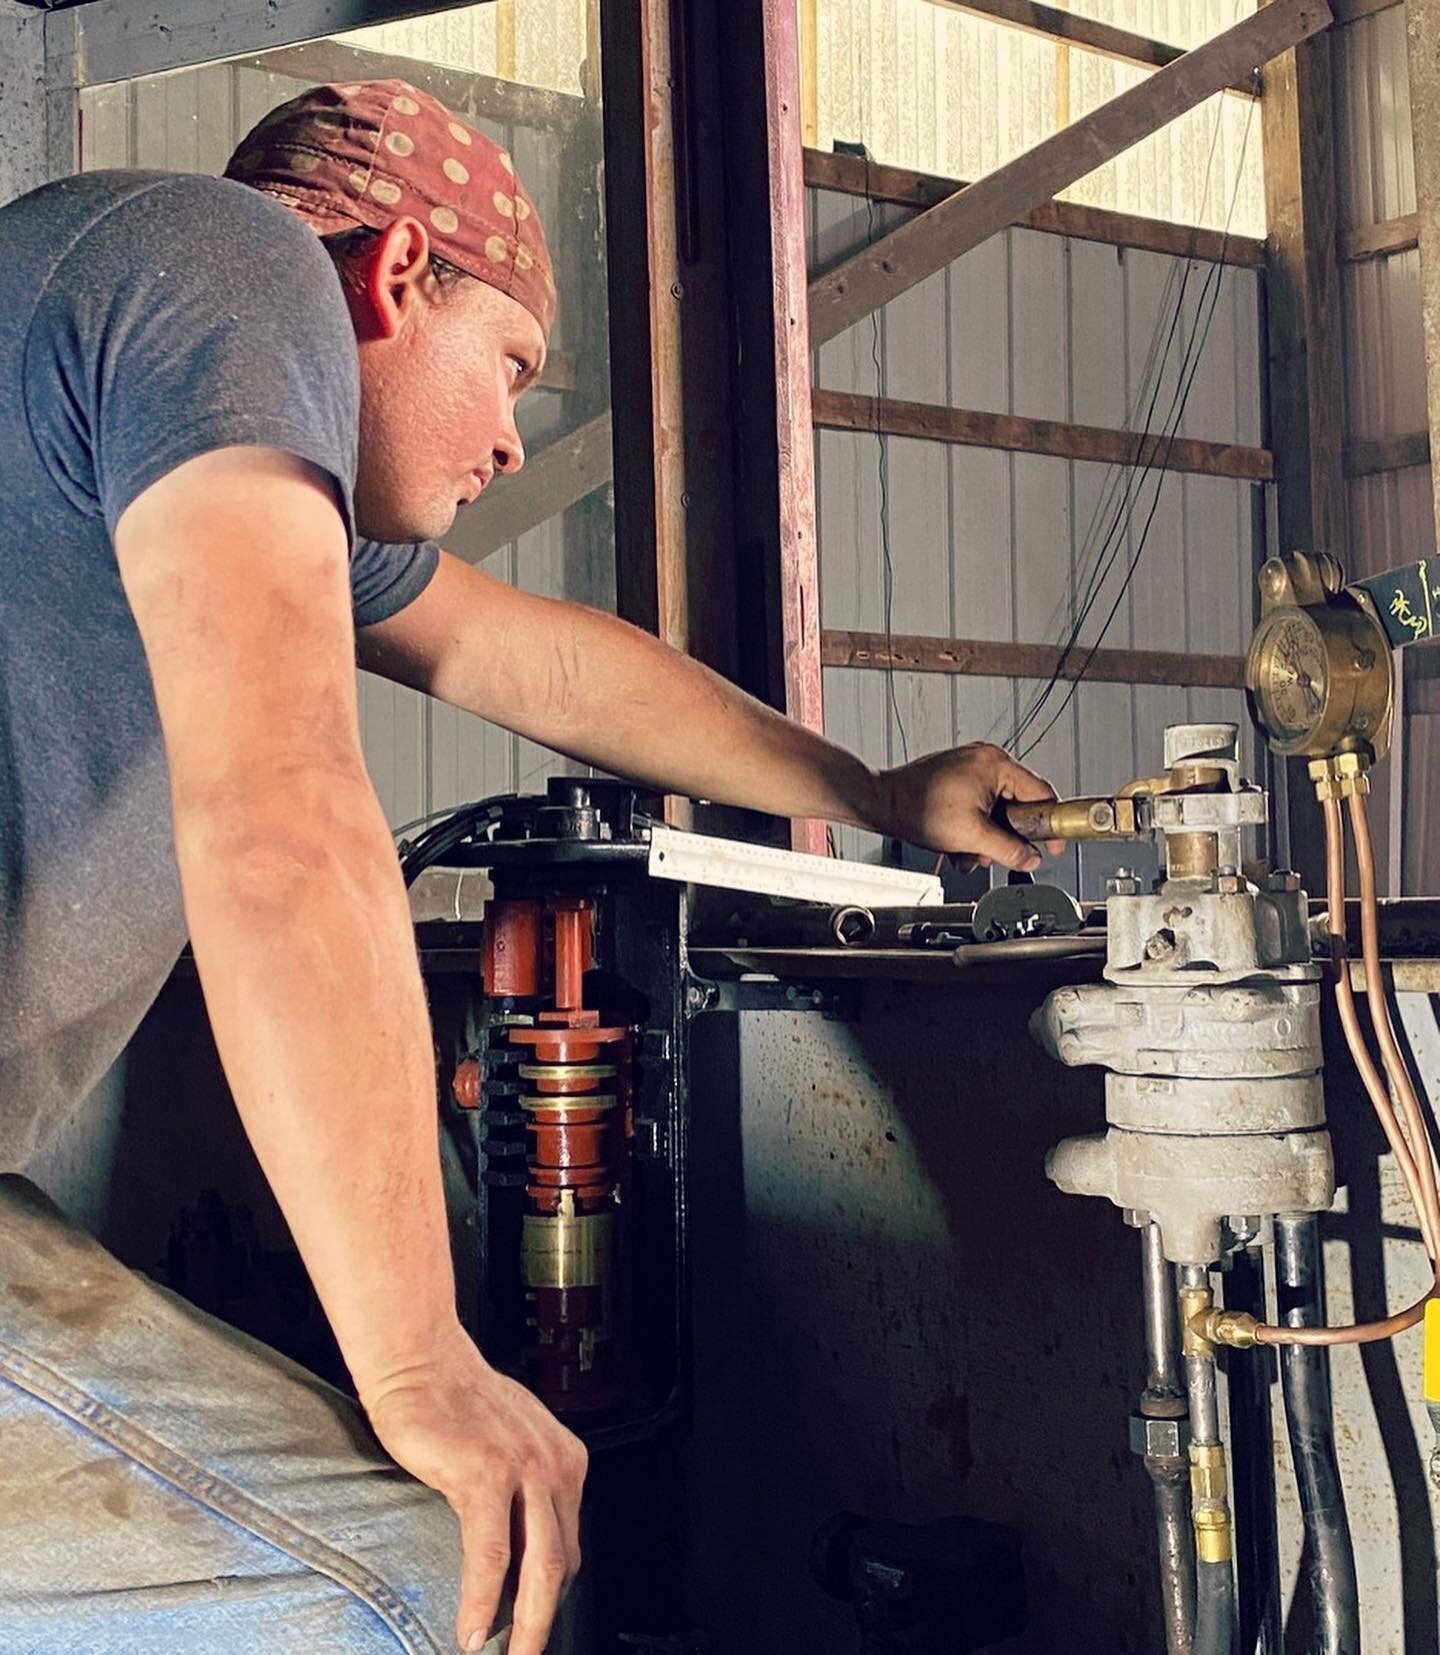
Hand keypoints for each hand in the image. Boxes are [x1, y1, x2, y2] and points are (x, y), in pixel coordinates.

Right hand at [362, 1326, 587, 1653]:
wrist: (419, 1358)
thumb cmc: (453, 1399)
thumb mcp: (509, 1442)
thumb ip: (521, 1485)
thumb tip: (515, 1542)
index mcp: (565, 1459)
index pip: (569, 1543)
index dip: (552, 1593)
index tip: (534, 1625)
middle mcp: (555, 1464)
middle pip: (563, 1564)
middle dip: (546, 1622)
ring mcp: (524, 1469)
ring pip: (538, 1568)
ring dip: (525, 1626)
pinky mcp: (485, 1475)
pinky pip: (490, 1556)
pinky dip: (482, 1601)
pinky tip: (471, 1631)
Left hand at [878, 742, 1058, 870]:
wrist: (881, 804)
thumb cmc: (917, 808)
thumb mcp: (972, 836)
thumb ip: (1009, 849)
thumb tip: (1032, 858)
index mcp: (996, 764)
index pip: (1041, 794)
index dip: (1049, 825)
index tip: (1051, 845)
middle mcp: (986, 760)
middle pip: (1017, 805)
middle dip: (1006, 836)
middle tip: (995, 852)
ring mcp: (970, 768)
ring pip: (997, 810)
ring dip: (986, 837)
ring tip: (967, 850)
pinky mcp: (957, 779)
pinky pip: (979, 806)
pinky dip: (973, 828)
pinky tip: (958, 844)